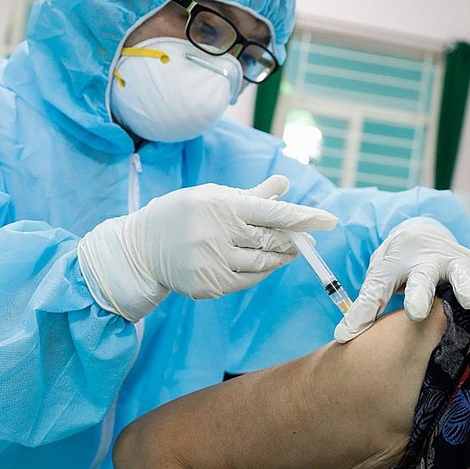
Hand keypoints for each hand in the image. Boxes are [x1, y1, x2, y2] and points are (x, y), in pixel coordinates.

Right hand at [78, 175, 336, 320]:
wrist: (140, 250)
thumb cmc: (183, 214)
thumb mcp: (213, 196)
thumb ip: (253, 195)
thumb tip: (285, 184)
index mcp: (221, 206)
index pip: (273, 212)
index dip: (303, 217)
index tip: (328, 220)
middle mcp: (218, 234)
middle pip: (272, 240)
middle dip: (293, 240)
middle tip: (307, 240)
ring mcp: (213, 262)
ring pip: (263, 263)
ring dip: (281, 258)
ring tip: (289, 252)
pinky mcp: (209, 284)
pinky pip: (247, 280)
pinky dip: (261, 272)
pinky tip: (265, 264)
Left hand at [334, 216, 469, 342]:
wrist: (417, 237)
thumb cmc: (396, 268)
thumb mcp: (378, 282)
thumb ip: (364, 308)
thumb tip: (342, 339)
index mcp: (400, 267)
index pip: (387, 286)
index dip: (393, 301)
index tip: (408, 314)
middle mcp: (430, 262)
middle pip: (435, 274)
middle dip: (446, 287)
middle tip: (462, 301)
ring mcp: (454, 261)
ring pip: (468, 268)